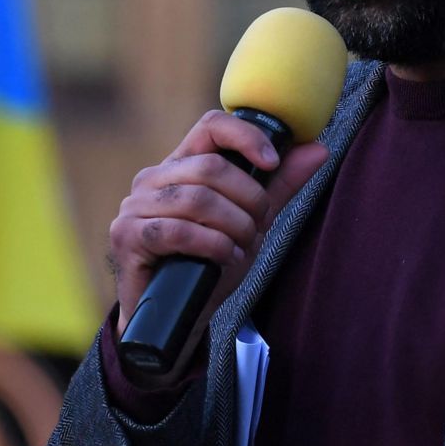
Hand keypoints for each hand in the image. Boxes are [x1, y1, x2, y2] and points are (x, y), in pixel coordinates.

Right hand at [108, 111, 329, 341]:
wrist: (175, 318)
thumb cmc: (208, 265)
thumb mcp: (249, 222)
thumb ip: (277, 187)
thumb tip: (317, 149)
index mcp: (180, 166)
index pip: (211, 126)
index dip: (245, 136)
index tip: (271, 161)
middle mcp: (153, 179)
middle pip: (211, 166)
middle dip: (248, 199)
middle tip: (257, 227)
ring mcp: (135, 206)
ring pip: (197, 199)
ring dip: (233, 226)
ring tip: (240, 248)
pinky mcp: (127, 235)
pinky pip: (178, 230)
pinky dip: (211, 245)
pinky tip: (223, 258)